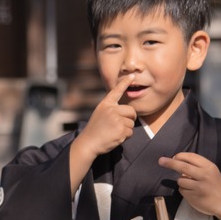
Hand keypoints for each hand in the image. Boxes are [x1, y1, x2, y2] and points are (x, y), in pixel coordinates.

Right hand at [69, 74, 137, 189]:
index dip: (125, 83)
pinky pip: (130, 133)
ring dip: (126, 130)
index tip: (132, 76)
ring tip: (113, 132)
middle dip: (130, 118)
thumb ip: (111, 110)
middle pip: (131, 111)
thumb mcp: (100, 114)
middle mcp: (111, 110)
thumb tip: (128, 111)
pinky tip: (115, 138)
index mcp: (106, 104)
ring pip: (131, 123)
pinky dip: (125, 137)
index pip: (117, 91)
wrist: (88, 143)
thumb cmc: (94, 130)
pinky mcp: (121, 130)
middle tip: (121, 125)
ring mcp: (116, 119)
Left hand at [158, 152, 220, 219]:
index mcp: (209, 166)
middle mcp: (204, 175)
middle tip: (160, 161)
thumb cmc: (215, 185)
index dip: (179, 156)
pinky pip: (181, 190)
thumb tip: (178, 162)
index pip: (191, 157)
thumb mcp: (211, 171)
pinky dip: (184, 190)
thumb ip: (197, 166)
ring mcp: (198, 187)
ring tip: (191, 185)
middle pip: (182, 166)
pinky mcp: (193, 196)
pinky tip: (192, 193)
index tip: (172, 157)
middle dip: (170, 163)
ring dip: (181, 182)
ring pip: (180, 180)